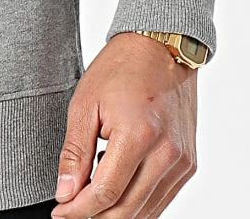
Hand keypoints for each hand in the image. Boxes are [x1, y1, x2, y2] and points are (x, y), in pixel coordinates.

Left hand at [51, 33, 197, 218]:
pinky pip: (161, 198)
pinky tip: (115, 188)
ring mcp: (182, 161)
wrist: (161, 47)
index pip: (106, 192)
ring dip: (115, 213)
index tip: (60, 212)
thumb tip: (65, 192)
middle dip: (94, 216)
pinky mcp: (189, 163)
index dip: (78, 209)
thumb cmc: (121, 68)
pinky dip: (137, 203)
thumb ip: (75, 152)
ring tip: (89, 196)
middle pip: (127, 210)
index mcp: (139, 135)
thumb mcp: (85, 103)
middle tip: (70, 210)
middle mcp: (167, 153)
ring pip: (146, 211)